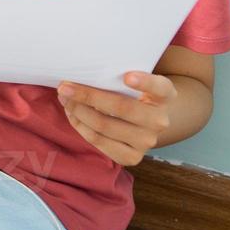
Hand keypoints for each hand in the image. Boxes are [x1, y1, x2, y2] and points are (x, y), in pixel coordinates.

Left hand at [57, 71, 176, 166]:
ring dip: (78, 111)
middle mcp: (160, 120)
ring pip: (104, 126)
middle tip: (65, 86)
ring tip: (64, 98)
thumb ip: (119, 76)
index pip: (160, 87)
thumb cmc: (134, 95)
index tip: (126, 76)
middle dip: (88, 95)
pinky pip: (99, 141)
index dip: (145, 82)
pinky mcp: (132, 157)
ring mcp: (148, 142)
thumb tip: (82, 71)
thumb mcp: (136, 83)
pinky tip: (72, 114)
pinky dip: (80, 126)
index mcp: (166, 96)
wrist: (146, 124)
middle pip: (121, 107)